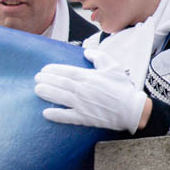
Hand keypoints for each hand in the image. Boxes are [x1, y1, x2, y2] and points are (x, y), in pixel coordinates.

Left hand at [33, 63, 151, 131]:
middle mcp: (83, 90)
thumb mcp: (113, 67)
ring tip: (37, 90)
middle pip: (60, 83)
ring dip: (47, 93)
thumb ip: (98, 57)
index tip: (44, 70)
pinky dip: (56, 115)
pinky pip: (67, 116)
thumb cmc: (123, 88)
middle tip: (36, 78)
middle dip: (46, 80)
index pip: (66, 71)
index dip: (53, 70)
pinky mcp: (85, 118)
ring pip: (60, 97)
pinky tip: (46, 113)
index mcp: (89, 77)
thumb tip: (86, 52)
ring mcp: (83, 104)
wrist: (132, 109)